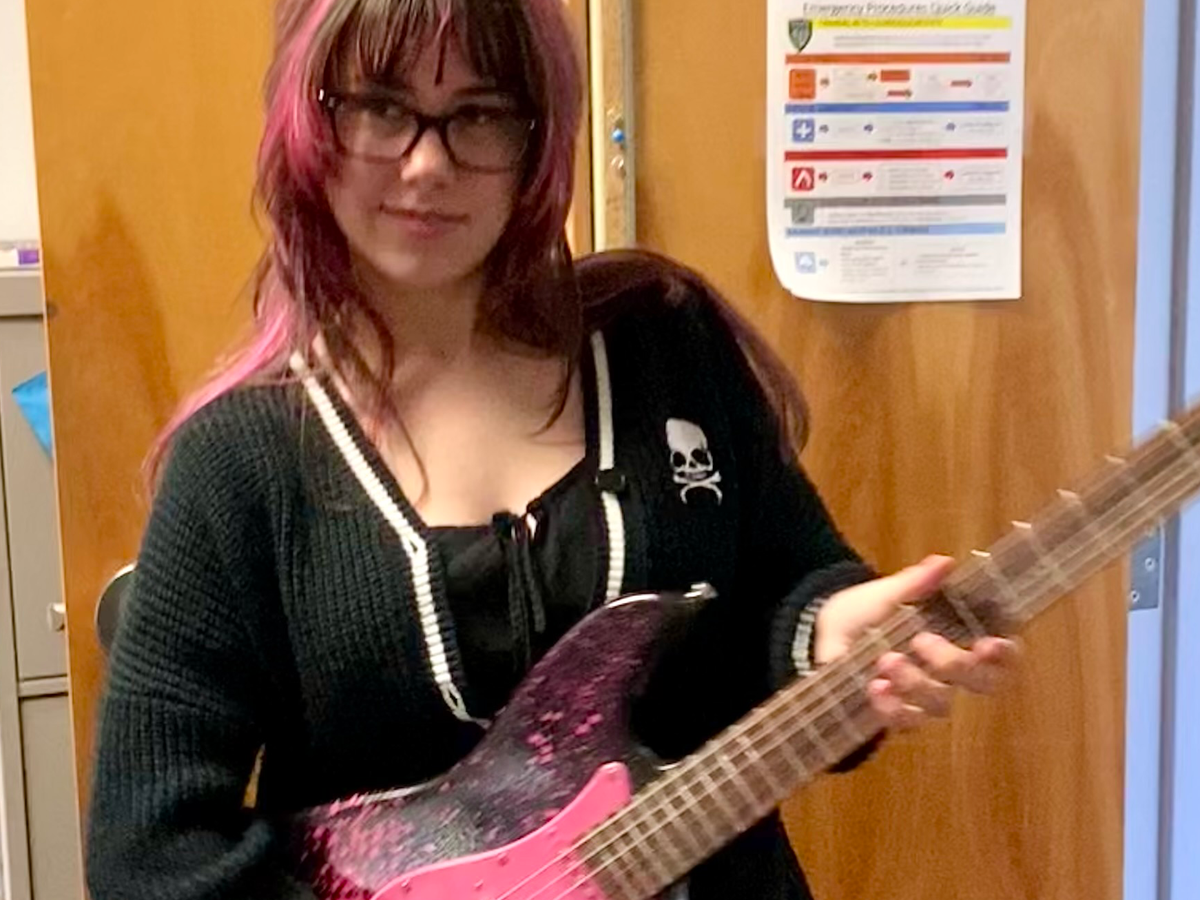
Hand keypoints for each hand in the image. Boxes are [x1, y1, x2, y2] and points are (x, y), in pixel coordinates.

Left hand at [814, 555, 1018, 730]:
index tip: (989, 643)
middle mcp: (950, 671)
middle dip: (956, 664)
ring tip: (886, 660)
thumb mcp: (886, 593)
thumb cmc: (867, 611)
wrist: (827, 634)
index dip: (1006, 653)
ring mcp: (926, 695)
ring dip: (915, 682)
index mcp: (958, 636)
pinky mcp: (899, 714)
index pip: (1003, 654)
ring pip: (941, 702)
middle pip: (982, 682)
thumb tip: (944, 563)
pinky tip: (875, 688)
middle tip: (921, 640)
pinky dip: (892, 708)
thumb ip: (915, 583)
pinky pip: (906, 721)